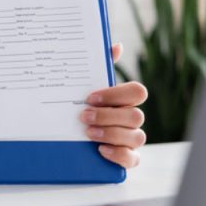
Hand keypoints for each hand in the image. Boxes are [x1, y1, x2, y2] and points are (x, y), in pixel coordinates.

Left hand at [82, 43, 147, 167]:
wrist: (68, 139)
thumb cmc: (81, 108)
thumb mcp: (84, 88)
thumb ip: (99, 68)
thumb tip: (115, 46)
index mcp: (125, 101)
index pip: (137, 92)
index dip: (116, 94)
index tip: (90, 97)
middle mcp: (132, 119)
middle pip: (136, 116)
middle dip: (108, 116)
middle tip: (84, 117)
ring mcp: (132, 140)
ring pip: (137, 137)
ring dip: (110, 134)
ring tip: (88, 133)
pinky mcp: (127, 159)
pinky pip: (132, 159)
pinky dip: (118, 154)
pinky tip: (101, 150)